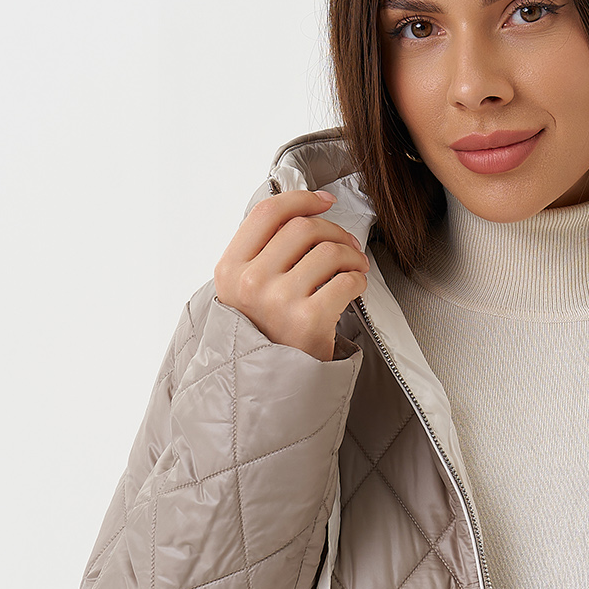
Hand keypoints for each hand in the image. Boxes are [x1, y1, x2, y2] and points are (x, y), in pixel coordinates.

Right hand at [214, 188, 368, 360]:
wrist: (268, 388)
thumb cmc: (264, 335)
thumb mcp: (244, 291)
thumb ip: (261, 253)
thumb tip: (303, 211)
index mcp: (230, 269)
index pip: (268, 212)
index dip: (301, 200)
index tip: (324, 202)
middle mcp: (251, 282)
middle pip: (303, 228)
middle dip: (334, 231)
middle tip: (347, 246)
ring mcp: (279, 301)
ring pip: (328, 251)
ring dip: (350, 256)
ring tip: (353, 269)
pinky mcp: (309, 320)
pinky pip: (346, 281)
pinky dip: (358, 280)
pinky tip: (354, 288)